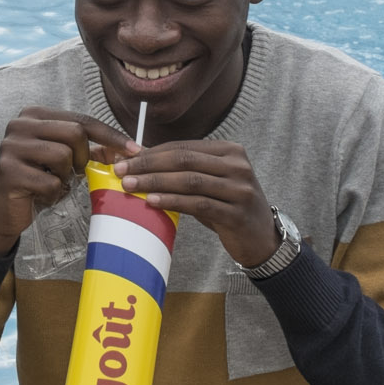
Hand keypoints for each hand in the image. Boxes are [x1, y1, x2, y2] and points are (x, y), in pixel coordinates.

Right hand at [0, 107, 136, 254]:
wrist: (6, 211)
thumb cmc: (39, 182)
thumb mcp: (66, 162)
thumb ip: (93, 151)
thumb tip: (130, 149)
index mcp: (35, 115)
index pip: (82, 119)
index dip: (110, 135)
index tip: (135, 150)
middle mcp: (19, 124)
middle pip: (74, 133)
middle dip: (83, 158)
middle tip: (75, 173)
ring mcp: (10, 146)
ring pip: (63, 156)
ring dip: (65, 177)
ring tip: (53, 183)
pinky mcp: (8, 171)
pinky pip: (50, 182)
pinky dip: (53, 194)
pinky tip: (41, 195)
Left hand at [115, 141, 276, 266]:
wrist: (261, 237)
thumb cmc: (228, 206)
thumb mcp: (209, 183)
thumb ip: (182, 170)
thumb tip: (138, 160)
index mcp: (230, 151)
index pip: (183, 147)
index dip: (152, 152)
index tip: (125, 159)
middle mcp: (238, 165)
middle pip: (184, 160)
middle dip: (148, 165)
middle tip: (122, 171)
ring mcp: (240, 189)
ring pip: (189, 181)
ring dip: (156, 182)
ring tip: (131, 186)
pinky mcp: (236, 213)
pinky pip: (198, 204)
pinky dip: (173, 201)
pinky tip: (153, 202)